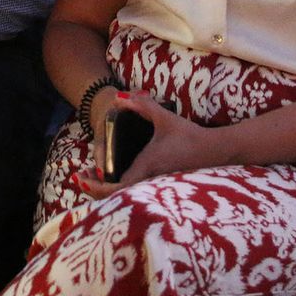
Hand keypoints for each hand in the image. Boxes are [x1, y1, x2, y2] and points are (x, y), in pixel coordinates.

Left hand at [77, 92, 207, 197]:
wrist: (215, 151)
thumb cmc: (190, 135)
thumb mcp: (164, 117)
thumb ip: (141, 104)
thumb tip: (118, 96)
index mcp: (146, 167)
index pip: (114, 188)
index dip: (94, 185)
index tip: (80, 175)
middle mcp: (149, 182)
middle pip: (114, 198)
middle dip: (93, 189)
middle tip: (80, 176)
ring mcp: (155, 188)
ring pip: (123, 199)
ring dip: (104, 190)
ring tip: (91, 176)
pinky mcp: (159, 189)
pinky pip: (132, 195)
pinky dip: (117, 190)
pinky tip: (111, 177)